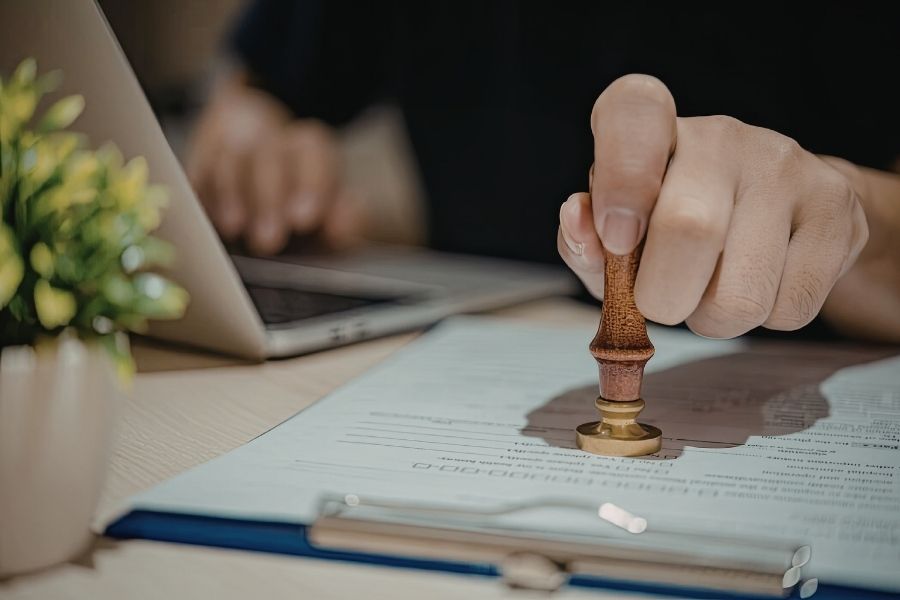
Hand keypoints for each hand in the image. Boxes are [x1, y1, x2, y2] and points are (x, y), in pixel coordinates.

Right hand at [186, 74, 360, 254]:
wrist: (252, 154)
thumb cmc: (300, 204)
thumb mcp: (330, 211)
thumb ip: (343, 220)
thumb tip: (345, 228)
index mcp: (307, 147)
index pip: (311, 150)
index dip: (311, 183)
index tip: (305, 219)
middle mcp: (267, 140)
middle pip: (267, 155)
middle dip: (267, 198)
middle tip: (269, 241)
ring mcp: (229, 148)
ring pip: (228, 160)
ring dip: (230, 195)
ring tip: (233, 228)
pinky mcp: (199, 163)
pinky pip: (195, 173)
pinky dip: (198, 195)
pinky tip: (203, 219)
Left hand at [558, 74, 870, 337]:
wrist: (772, 216)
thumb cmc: (667, 232)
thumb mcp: (613, 237)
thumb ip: (584, 240)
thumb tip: (579, 220)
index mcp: (650, 126)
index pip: (632, 115)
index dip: (621, 181)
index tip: (619, 238)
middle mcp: (720, 134)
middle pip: (690, 230)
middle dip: (663, 298)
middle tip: (664, 297)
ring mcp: (786, 165)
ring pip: (741, 293)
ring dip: (714, 320)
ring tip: (713, 289)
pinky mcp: (837, 208)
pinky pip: (790, 307)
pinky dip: (764, 319)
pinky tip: (759, 282)